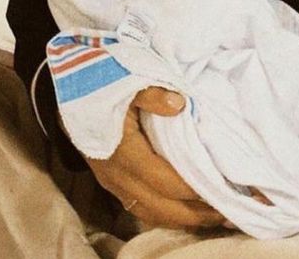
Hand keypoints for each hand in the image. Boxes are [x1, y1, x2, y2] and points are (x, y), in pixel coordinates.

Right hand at [84, 86, 225, 228]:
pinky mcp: (111, 181)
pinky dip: (166, 213)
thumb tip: (180, 104)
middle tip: (229, 213)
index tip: (224, 190)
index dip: (195, 191)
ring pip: (151, 213)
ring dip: (182, 219)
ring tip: (213, 216)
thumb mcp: (125, 80)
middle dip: (196, 215)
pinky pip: (141, 208)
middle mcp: (117, 175)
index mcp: (124, 153)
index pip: (166, 182)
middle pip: (162, 208)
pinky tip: (185, 209)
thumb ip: (152, 93)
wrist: (69, 88)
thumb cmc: (100, 83)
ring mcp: (112, 182)